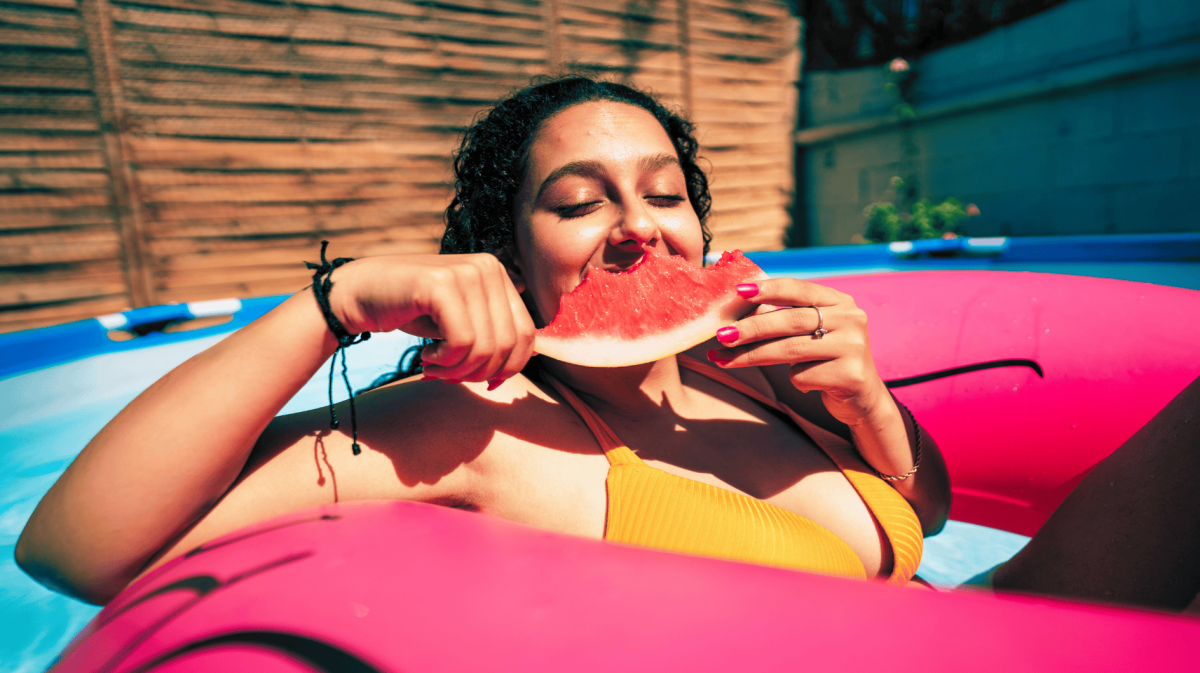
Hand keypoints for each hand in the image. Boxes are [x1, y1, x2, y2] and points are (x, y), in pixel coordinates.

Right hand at [330, 253, 535, 383]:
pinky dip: (444, 360)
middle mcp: (487, 267)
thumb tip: (529, 360)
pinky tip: (426, 356)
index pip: (526, 334)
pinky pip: (462, 341)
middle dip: (480, 372)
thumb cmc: (413, 312)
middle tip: (449, 377)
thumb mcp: (462, 321)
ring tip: (434, 368)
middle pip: (508, 344)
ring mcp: (466, 272)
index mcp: (498, 275)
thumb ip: (493, 332)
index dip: (509, 368)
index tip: (481, 382)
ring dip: (458, 370)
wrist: (360, 294)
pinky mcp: (441, 284)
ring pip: (485, 346)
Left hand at [706, 279, 889, 426]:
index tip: (738, 290)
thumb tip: (734, 316)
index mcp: (839, 302)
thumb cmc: (825, 360)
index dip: (768, 289)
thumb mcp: (810, 334)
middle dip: (752, 328)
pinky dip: (795, 380)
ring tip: (723, 359)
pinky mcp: (850, 375)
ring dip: (752, 355)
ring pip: (791, 349)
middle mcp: (851, 319)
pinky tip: (807, 382)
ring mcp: (854, 346)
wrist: (862, 398)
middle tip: (722, 334)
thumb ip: (782, 319)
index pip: (799, 289)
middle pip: (791, 320)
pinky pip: (803, 375)